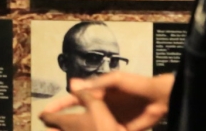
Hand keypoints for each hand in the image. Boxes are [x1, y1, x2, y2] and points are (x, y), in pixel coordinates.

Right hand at [39, 72, 171, 130]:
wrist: (159, 98)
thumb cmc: (135, 84)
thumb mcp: (114, 80)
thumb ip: (95, 83)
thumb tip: (71, 84)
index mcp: (97, 93)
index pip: (74, 100)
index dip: (60, 106)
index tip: (46, 113)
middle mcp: (101, 107)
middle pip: (78, 117)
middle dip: (63, 124)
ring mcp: (109, 120)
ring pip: (89, 128)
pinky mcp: (120, 130)